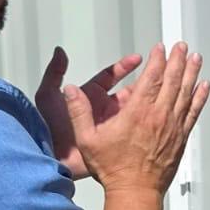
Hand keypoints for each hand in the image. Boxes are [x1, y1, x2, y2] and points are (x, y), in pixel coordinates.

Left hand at [35, 47, 144, 180]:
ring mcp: (110, 125)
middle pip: (127, 92)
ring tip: (162, 90)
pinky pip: (133, 129)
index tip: (137, 59)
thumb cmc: (48, 129)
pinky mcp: (114, 140)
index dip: (123, 67)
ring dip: (146, 100)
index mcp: (88, 97)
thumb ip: (54, 73)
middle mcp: (102, 110)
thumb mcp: (48, 97)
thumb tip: (60, 52)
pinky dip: (144, 122)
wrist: (53, 157)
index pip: (109, 77)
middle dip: (141, 82)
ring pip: (133, 109)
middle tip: (157, 72)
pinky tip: (156, 116)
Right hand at [70, 42, 209, 193]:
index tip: (160, 47)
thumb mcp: (87, 139)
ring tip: (196, 58)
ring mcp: (172, 127)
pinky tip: (204, 86)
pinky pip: (193, 112)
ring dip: (191, 73)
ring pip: (186, 93)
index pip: (151, 78)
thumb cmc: (113, 168)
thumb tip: (70, 90)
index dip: (157, 60)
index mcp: (137, 113)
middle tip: (182, 46)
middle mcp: (158, 116)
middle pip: (172, 81)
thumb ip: (79, 112)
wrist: (135, 192)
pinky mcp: (180, 138)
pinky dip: (199, 97)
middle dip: (178, 60)